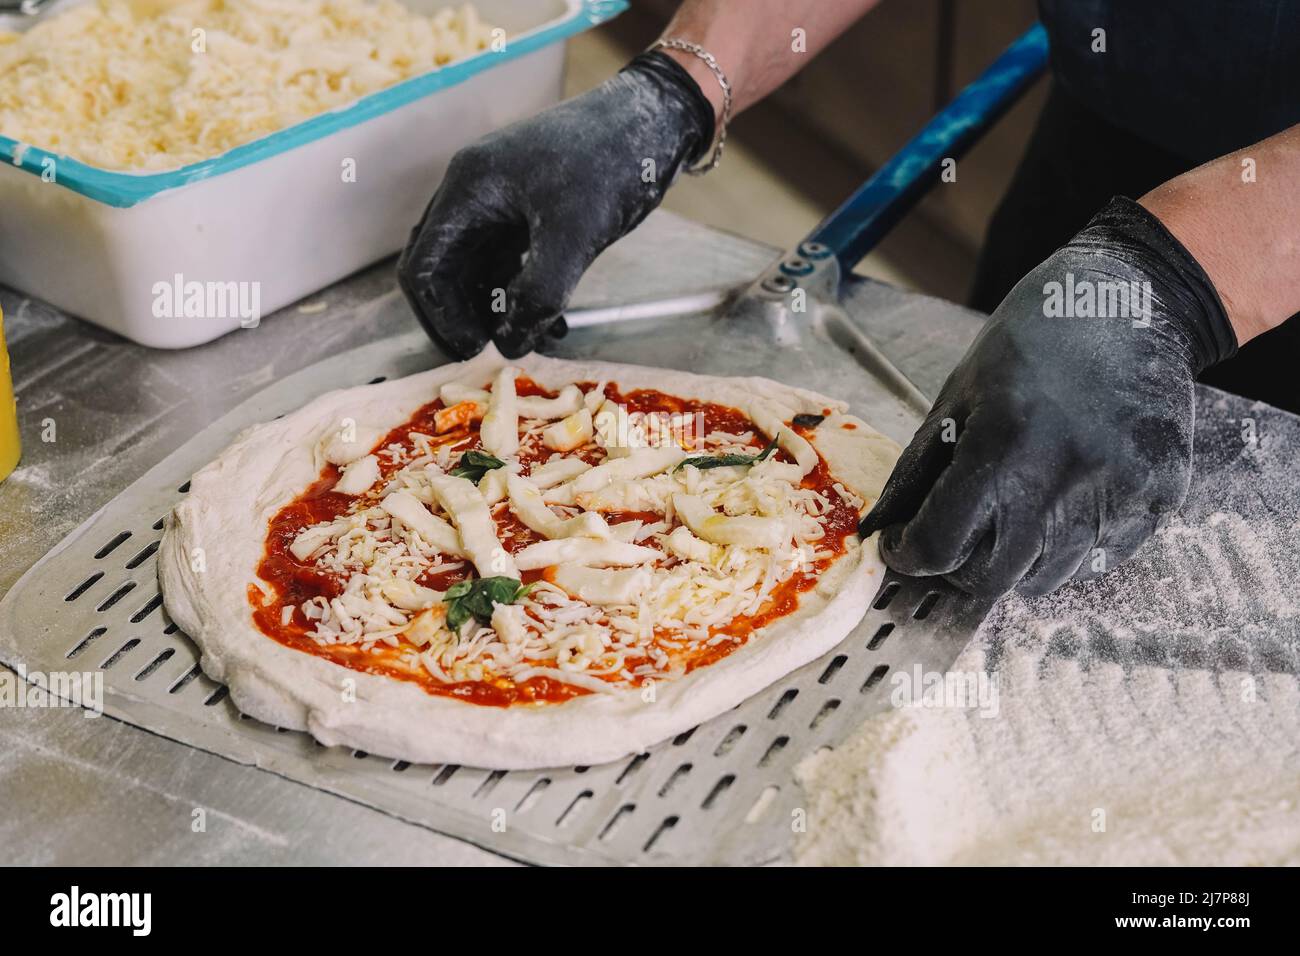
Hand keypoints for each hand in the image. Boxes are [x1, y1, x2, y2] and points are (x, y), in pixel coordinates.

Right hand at [397, 52, 713, 358]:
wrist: (655, 118)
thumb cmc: (611, 164)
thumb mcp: (574, 236)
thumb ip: (538, 294)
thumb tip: (508, 345)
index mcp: (468, 189)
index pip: (424, 266)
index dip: (440, 317)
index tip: (472, 351)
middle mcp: (473, 193)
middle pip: (443, 270)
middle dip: (465, 316)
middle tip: (496, 351)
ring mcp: (500, 201)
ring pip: (478, 270)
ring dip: (499, 309)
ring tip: (539, 339)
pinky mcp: (528, 210)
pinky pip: (509, 262)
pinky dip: (523, 294)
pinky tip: (556, 323)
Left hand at [859, 197, 1236, 597]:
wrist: (1130, 301)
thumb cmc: (1033, 340)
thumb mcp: (958, 394)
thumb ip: (919, 470)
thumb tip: (883, 530)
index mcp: (1003, 445)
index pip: (941, 546)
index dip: (911, 553)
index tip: (905, 545)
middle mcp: (1064, 479)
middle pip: (993, 578)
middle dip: (960, 568)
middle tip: (954, 540)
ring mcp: (1119, 494)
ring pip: (1049, 578)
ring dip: (1018, 562)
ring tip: (1013, 514)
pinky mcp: (1160, 498)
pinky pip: (1103, 559)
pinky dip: (1072, 549)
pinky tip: (1063, 505)